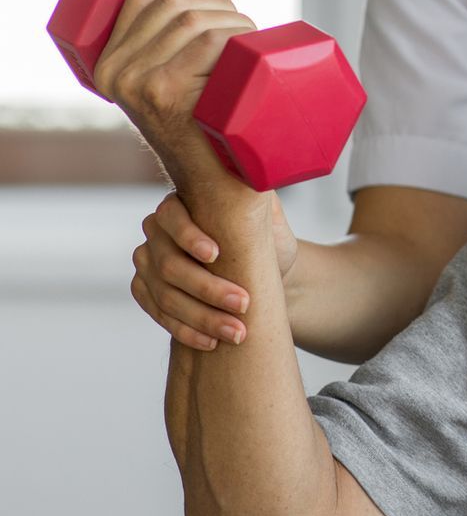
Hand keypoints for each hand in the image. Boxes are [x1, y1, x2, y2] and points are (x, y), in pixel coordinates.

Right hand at [90, 0, 254, 189]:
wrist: (220, 184)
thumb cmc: (210, 127)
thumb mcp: (189, 71)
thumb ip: (194, 26)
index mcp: (109, 63)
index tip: (220, 8)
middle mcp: (114, 72)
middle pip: (176, 3)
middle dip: (222, 6)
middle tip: (247, 31)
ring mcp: (137, 84)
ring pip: (196, 20)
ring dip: (238, 22)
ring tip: (253, 44)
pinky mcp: (164, 94)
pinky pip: (208, 43)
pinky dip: (238, 38)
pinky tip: (249, 51)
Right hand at [129, 191, 298, 349]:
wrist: (264, 275)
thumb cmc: (268, 243)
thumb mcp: (271, 219)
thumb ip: (261, 199)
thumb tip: (262, 174)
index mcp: (183, 205)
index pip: (172, 215)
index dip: (189, 235)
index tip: (216, 254)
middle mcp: (158, 232)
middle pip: (169, 264)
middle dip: (208, 288)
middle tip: (244, 304)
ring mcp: (148, 263)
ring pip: (165, 294)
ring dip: (201, 316)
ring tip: (236, 332)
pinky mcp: (146, 290)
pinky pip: (157, 313)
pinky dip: (185, 330)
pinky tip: (210, 342)